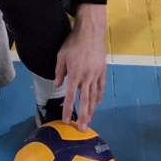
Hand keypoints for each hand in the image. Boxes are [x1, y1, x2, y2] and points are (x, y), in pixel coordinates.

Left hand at [54, 5, 106, 128]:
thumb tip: (57, 86)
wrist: (90, 32)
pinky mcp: (102, 71)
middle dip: (83, 116)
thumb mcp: (61, 56)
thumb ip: (59, 72)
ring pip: (94, 96)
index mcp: (74, 75)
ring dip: (92, 109)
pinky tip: (97, 104)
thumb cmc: (73, 43)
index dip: (67, 109)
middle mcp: (86, 78)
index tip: (66, 120)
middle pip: (85, 101)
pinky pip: (101, 87)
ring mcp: (96, 75)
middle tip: (82, 128)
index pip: (70, 97)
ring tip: (90, 120)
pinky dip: (99, 97)